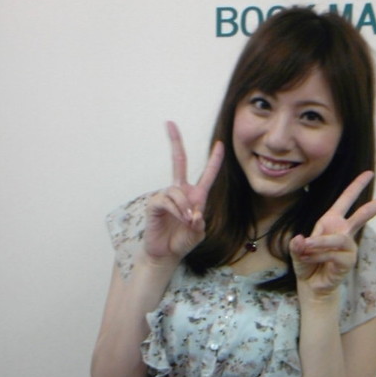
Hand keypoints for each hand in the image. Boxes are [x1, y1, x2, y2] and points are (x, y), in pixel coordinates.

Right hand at [143, 121, 223, 261]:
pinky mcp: (154, 204)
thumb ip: (200, 223)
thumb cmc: (182, 241)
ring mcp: (166, 196)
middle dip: (175, 141)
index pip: (207, 174)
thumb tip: (194, 214)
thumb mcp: (198, 233)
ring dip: (184, 207)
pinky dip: (176, 209)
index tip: (220, 144)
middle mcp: (180, 191)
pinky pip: (166, 200)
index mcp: (196, 196)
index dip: (214, 160)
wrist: (166, 254)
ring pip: (177, 191)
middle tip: (169, 122)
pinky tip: (179, 218)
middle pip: (178, 161)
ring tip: (186, 221)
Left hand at [289, 171, 375, 296]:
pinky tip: (310, 259)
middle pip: (366, 213)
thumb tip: (301, 240)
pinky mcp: (348, 260)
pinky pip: (333, 254)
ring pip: (338, 239)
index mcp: (332, 221)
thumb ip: (298, 245)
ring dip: (319, 244)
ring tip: (305, 249)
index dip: (357, 185)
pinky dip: (318, 255)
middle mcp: (344, 231)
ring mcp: (348, 246)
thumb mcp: (297, 251)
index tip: (370, 173)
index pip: (346, 200)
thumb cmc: (307, 263)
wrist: (311, 285)